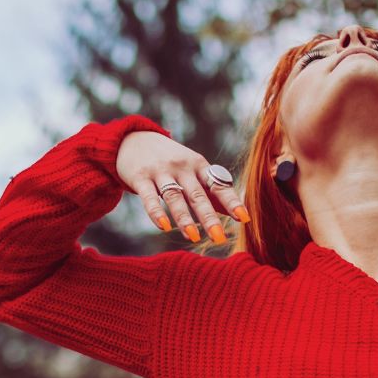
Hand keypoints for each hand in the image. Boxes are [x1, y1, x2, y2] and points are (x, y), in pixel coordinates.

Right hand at [115, 130, 247, 245]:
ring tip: (193, 238)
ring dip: (184, 218)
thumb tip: (236, 214)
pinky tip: (164, 227)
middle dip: (208, 217)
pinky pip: (149, 197)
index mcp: (199, 166)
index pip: (218, 185)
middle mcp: (182, 167)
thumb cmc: (169, 161)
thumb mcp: (192, 170)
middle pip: (197, 195)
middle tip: (219, 238)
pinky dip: (156, 212)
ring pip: (174, 197)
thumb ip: (211, 190)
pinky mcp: (140, 177)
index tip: (244, 218)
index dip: (231, 201)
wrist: (133, 139)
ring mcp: (161, 171)